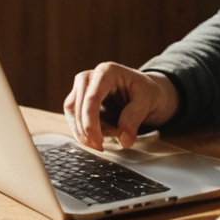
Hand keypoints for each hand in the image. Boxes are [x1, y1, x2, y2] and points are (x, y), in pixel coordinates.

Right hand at [64, 63, 179, 149]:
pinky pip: (74, 113)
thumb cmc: (148, 93)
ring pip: (71, 109)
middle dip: (84, 129)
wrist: (148, 92)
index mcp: (108, 71)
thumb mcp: (148, 103)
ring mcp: (85, 85)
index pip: (91, 98)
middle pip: (77, 104)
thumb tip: (124, 140)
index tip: (98, 142)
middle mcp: (92, 75)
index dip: (90, 123)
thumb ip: (134, 119)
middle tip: (98, 147)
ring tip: (96, 145)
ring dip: (80, 130)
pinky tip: (93, 138)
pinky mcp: (82, 96)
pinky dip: (80, 128)